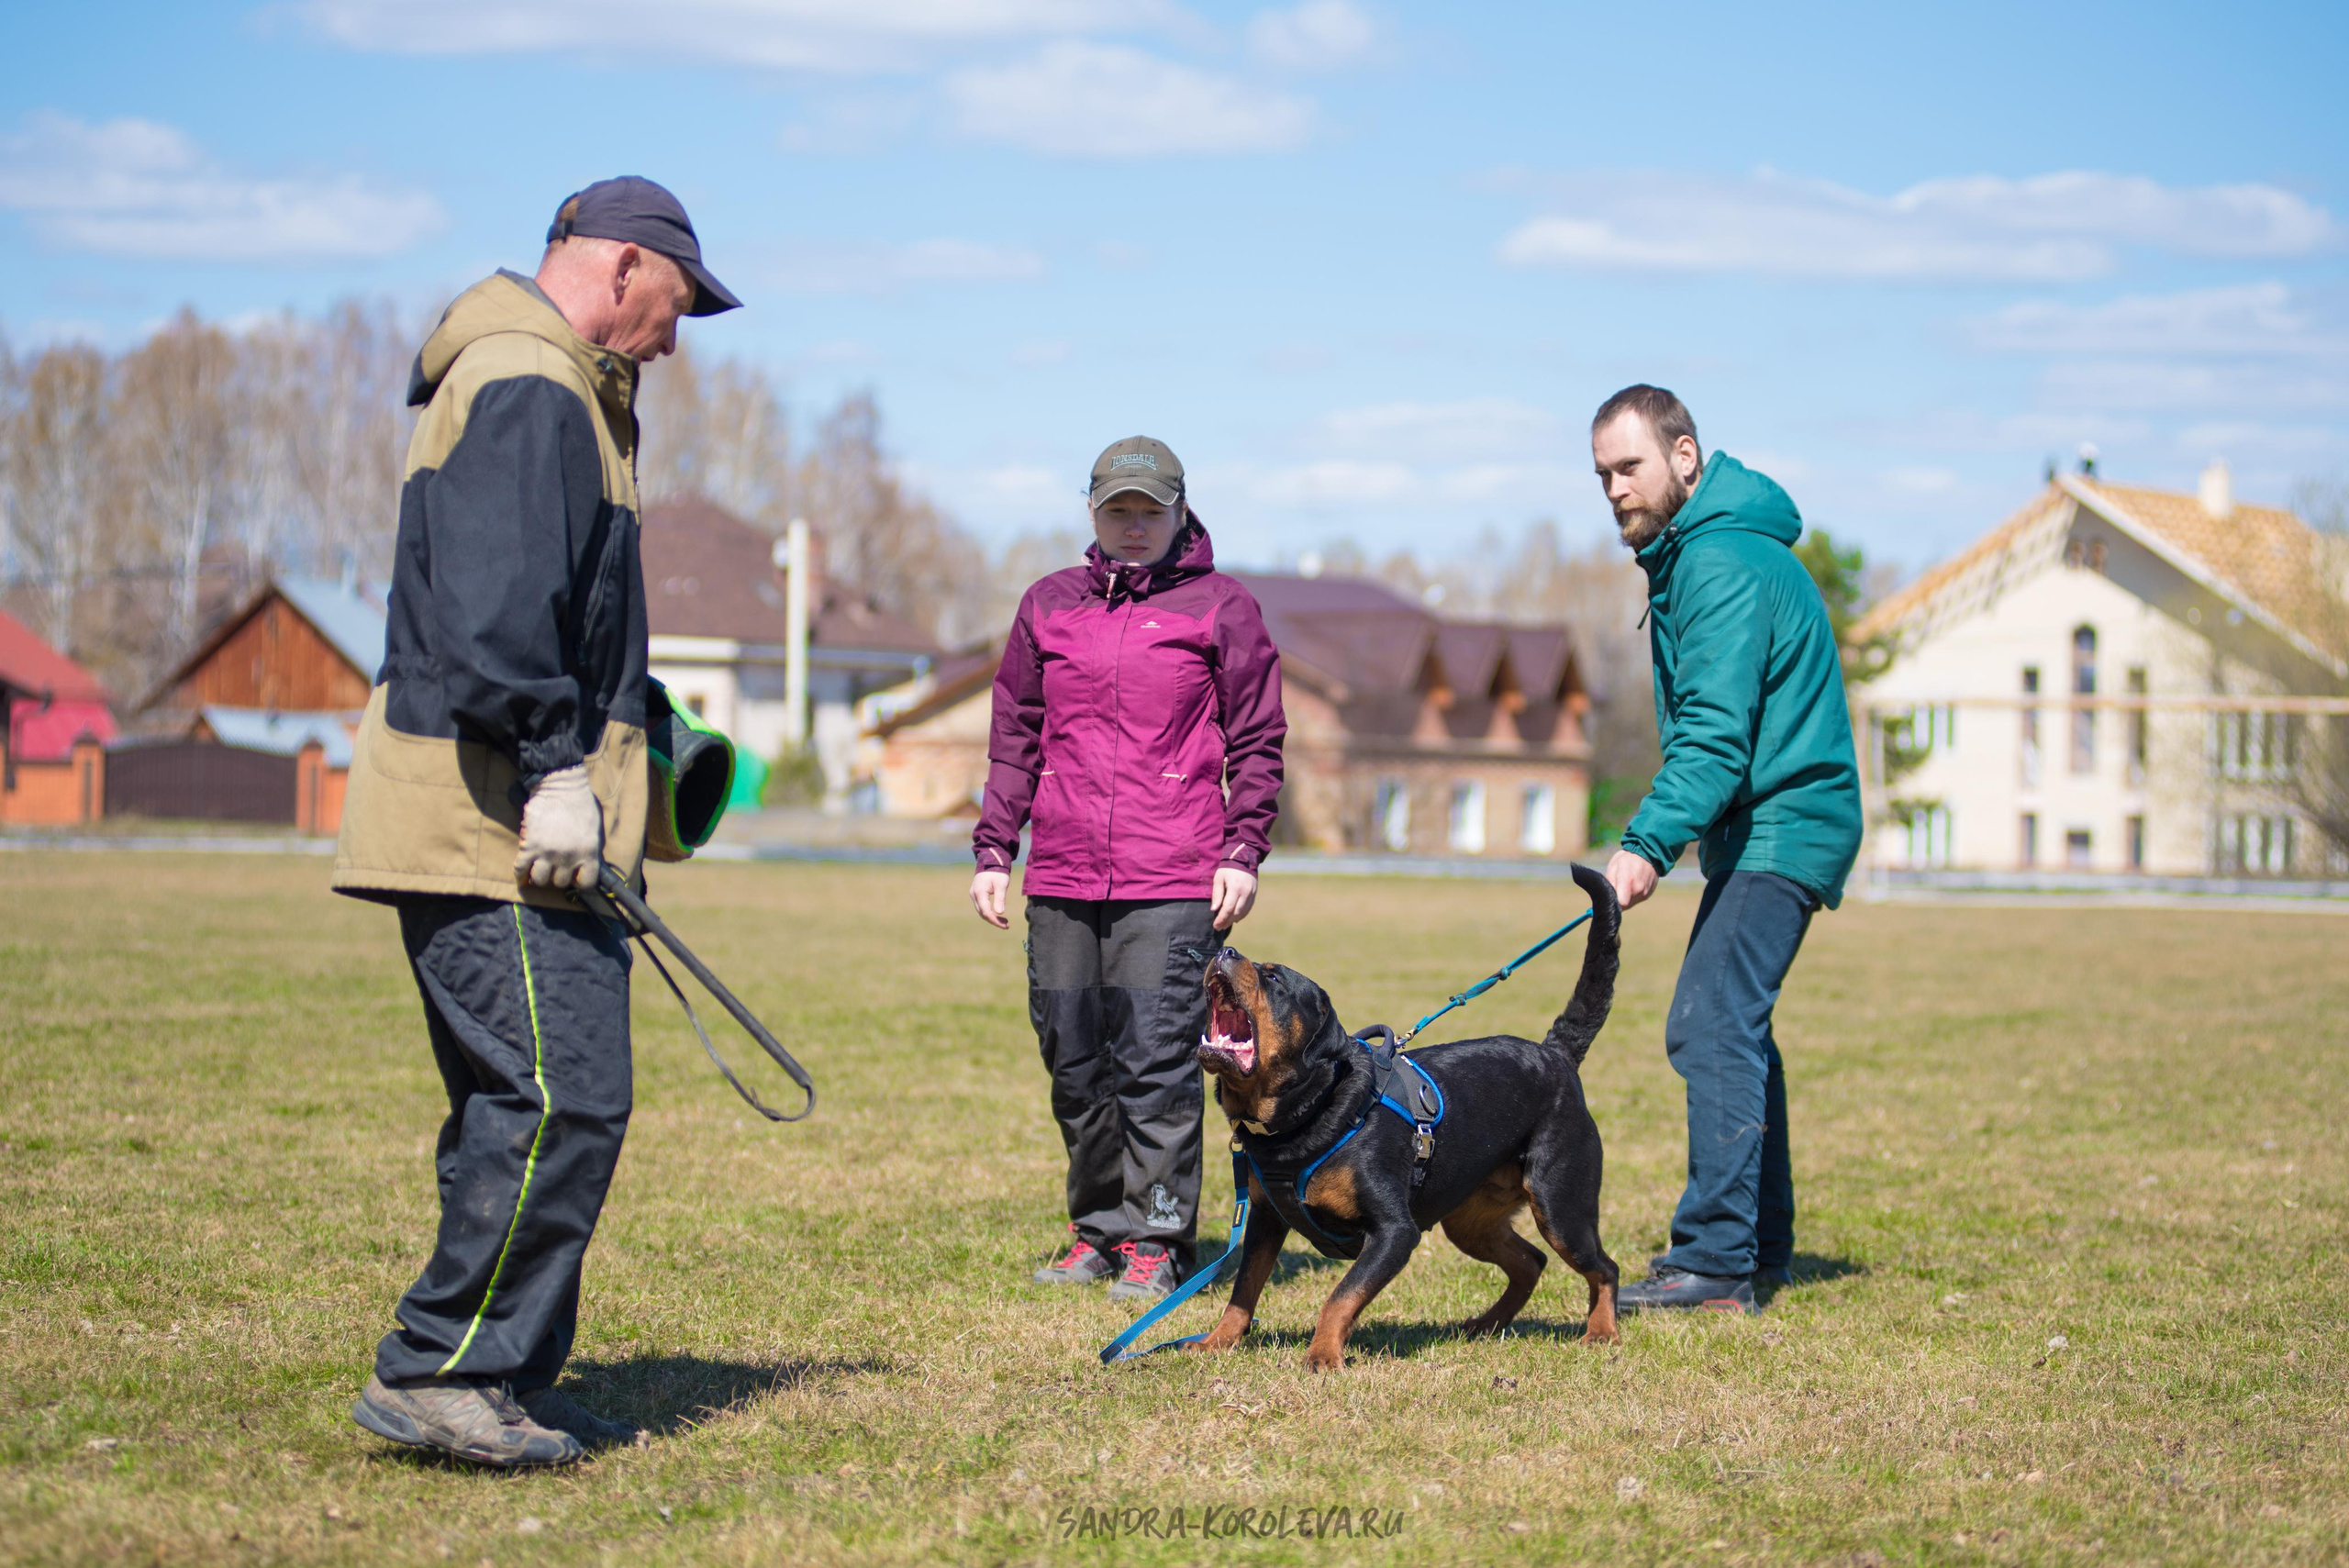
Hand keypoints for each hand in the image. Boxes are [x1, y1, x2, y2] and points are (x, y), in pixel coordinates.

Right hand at [514, 765, 603, 890]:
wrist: (560, 786)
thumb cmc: (580, 805)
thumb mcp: (594, 830)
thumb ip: (589, 850)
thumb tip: (583, 867)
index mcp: (588, 852)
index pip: (586, 882)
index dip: (579, 881)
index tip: (575, 877)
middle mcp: (568, 856)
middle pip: (560, 882)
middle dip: (557, 876)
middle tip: (554, 868)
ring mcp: (547, 852)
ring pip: (540, 880)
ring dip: (539, 877)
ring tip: (540, 870)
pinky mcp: (529, 845)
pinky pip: (520, 868)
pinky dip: (520, 876)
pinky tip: (522, 878)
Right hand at [970, 869, 1010, 928]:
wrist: (991, 861)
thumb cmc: (998, 872)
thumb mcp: (1001, 884)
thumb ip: (1000, 898)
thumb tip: (999, 913)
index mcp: (979, 892)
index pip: (986, 911)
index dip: (995, 920)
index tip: (1005, 925)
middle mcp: (974, 895)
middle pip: (982, 913)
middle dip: (994, 920)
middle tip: (1006, 925)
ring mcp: (974, 894)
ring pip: (981, 911)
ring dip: (992, 917)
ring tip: (1004, 922)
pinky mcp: (976, 894)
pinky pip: (981, 907)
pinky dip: (989, 912)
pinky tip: (998, 915)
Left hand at [1210, 866, 1257, 930]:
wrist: (1244, 858)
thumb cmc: (1227, 869)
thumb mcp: (1219, 878)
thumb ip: (1217, 894)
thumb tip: (1214, 909)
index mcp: (1235, 888)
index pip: (1228, 908)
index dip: (1221, 919)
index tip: (1215, 925)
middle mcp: (1245, 892)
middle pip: (1236, 913)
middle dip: (1226, 922)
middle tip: (1218, 927)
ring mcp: (1252, 894)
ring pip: (1243, 912)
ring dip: (1233, 920)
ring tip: (1224, 925)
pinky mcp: (1254, 894)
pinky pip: (1248, 908)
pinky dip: (1241, 915)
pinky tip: (1234, 919)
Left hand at [1605, 847, 1657, 909]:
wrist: (1647, 853)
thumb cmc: (1627, 859)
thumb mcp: (1614, 866)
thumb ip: (1609, 882)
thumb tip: (1606, 896)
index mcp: (1628, 880)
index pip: (1621, 903)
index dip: (1613, 902)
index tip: (1610, 897)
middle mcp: (1639, 889)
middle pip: (1624, 905)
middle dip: (1618, 899)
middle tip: (1616, 887)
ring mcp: (1645, 893)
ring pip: (1630, 904)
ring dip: (1625, 898)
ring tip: (1625, 884)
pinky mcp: (1648, 895)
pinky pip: (1636, 900)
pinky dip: (1632, 896)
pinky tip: (1631, 886)